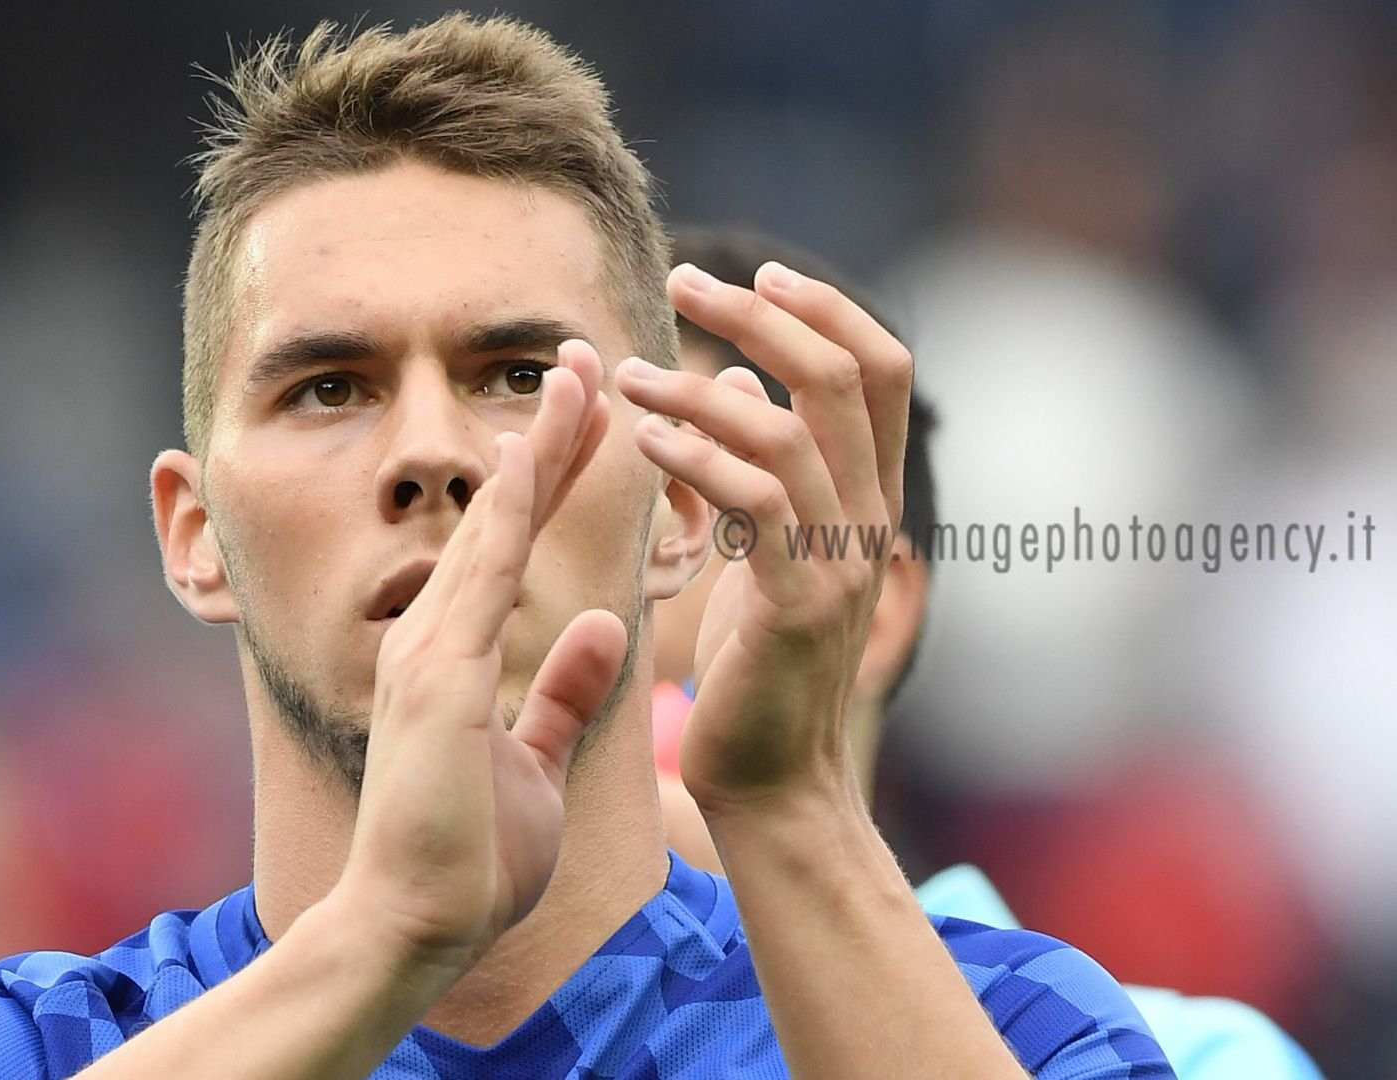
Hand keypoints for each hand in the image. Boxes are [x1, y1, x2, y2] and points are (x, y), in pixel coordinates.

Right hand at [337, 341, 625, 971]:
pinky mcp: (434, 681)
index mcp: (455, 655)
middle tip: (582, 357)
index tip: (592, 415)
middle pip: (500, 517)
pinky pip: (479, 581)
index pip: (513, 545)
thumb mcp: (534, 761)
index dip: (552, 477)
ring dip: (534, 452)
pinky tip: (533, 461)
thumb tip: (602, 630)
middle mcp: (433, 638)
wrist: (414, 929)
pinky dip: (507, 516)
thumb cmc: (468, 858)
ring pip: (489, 529)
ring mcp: (426, 653)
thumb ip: (563, 693)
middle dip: (546, 437)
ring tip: (573, 377)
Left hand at [616, 262, 910, 813]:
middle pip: (843, 376)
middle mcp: (870, 520)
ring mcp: (841, 561)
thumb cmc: (757, 671)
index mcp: (868, 502)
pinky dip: (696, 456)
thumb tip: (739, 378)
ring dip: (698, 387)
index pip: (881, 369)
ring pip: (788, 429)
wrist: (774, 787)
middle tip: (682, 285)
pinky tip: (643, 442)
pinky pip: (755, 500)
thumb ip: (771, 471)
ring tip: (627, 376)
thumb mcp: (772, 555)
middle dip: (762, 314)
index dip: (825, 309)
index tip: (756, 273)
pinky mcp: (798, 602)